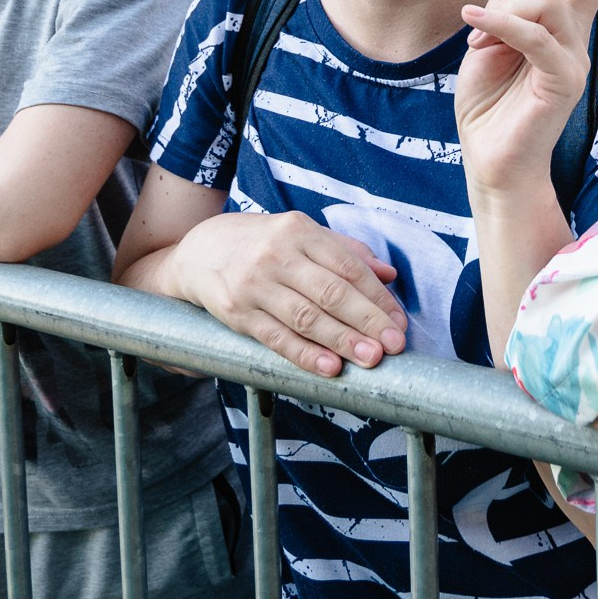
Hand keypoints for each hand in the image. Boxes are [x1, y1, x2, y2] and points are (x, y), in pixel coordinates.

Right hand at [169, 210, 406, 376]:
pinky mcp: (237, 313)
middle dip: (366, 321)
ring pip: (306, 317)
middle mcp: (277, 255)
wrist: (199, 251)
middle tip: (394, 345)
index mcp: (299, 231)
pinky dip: (305, 355)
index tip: (399, 322)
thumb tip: (389, 275)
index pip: (347, 266)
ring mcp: (254, 285)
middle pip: (330, 292)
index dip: (377, 297)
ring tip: (371, 359)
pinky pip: (277, 338)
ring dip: (342, 341)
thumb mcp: (301, 234)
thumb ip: (346, 251)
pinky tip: (329, 367)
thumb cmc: (262, 243)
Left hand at [456, 0, 597, 206]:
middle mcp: (570, 36)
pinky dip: (499, 25)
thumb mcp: (485, 49)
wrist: (494, 164)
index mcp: (550, 26)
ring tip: (475, 35)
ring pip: (547, 0)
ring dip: (503, 12)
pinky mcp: (564, 78)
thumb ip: (504, 15)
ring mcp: (573, 56)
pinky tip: (472, 22)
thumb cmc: (488, 108)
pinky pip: (532, 35)